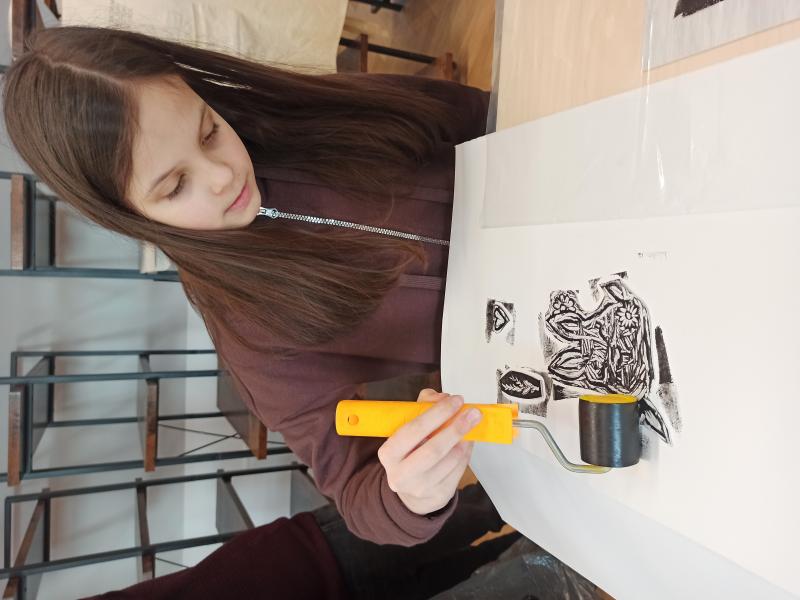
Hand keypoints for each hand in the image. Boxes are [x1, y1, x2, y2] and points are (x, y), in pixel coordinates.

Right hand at [377, 389, 481, 515]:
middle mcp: (401, 474)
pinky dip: (466, 453)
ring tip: (471, 427)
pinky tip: (467, 443)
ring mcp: (420, 488)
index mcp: (388, 453)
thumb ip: (423, 406)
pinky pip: (459, 470)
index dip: (437, 414)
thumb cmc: (410, 451)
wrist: (411, 489)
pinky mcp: (439, 495)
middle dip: (456, 428)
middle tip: (473, 413)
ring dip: (465, 440)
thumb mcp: (409, 428)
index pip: (413, 430)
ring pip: (451, 460)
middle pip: (434, 450)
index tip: (456, 400)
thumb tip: (442, 398)